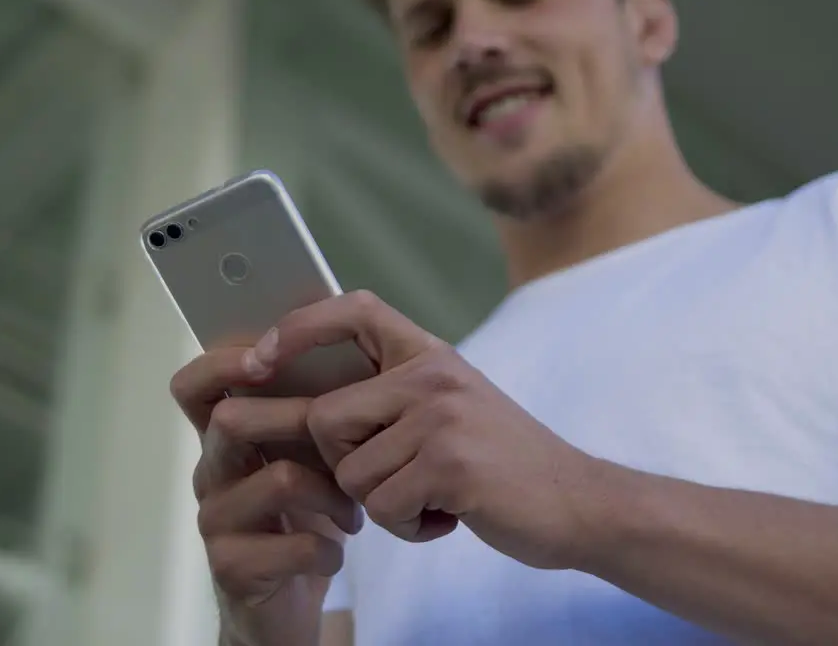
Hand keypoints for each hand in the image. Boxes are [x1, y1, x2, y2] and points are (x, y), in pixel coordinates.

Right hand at [170, 347, 362, 645]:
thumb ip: (311, 417)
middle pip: (232, 420)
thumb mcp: (306, 461)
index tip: (266, 358)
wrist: (284, 607)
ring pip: (279, 479)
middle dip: (299, 420)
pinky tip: (336, 554)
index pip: (194, 386)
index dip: (221, 363)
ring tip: (353, 513)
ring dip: (332, 494)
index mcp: (223, 441)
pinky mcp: (233, 567)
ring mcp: (216, 521)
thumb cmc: (301, 521)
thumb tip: (351, 356)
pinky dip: (330, 550)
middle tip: (347, 442)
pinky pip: (296, 544)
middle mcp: (211, 473)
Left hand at [243, 290, 598, 570]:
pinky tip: (448, 515)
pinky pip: (383, 506)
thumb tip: (313, 410)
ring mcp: (441, 415)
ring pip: (351, 473)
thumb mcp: (450, 408)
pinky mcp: (449, 461)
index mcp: (430, 355)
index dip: (300, 327)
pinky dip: (408, 527)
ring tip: (432, 498)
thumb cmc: (503, 464)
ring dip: (383, 504)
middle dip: (343, 465)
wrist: (578, 501)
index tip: (260, 360)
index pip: (356, 310)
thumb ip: (394, 396)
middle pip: (325, 418)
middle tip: (396, 479)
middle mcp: (432, 374)